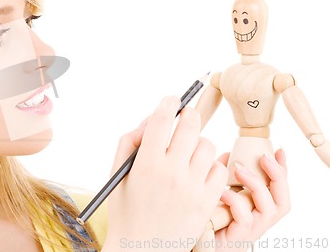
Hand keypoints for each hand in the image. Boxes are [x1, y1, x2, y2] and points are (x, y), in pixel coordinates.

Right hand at [102, 97, 228, 251]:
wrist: (142, 249)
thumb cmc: (126, 209)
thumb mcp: (117, 173)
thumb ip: (130, 141)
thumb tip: (151, 119)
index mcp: (146, 163)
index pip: (162, 118)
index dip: (169, 103)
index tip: (171, 100)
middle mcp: (171, 172)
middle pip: (191, 124)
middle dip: (188, 115)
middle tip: (184, 119)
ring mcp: (192, 187)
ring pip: (208, 144)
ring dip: (199, 142)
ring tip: (189, 152)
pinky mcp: (207, 200)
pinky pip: (219, 168)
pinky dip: (210, 165)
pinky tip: (198, 172)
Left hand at [214, 149, 289, 251]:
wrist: (193, 242)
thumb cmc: (206, 217)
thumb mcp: (218, 192)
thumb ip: (224, 175)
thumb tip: (228, 154)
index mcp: (256, 211)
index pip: (278, 191)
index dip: (282, 171)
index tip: (278, 150)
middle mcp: (258, 223)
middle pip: (283, 202)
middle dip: (279, 176)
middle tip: (264, 157)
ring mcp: (249, 233)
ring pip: (268, 210)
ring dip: (256, 185)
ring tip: (239, 170)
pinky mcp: (236, 239)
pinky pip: (245, 219)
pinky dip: (236, 201)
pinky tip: (222, 191)